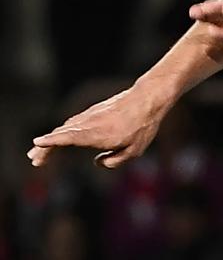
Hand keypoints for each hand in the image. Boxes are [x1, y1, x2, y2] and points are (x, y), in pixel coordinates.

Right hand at [28, 85, 169, 168]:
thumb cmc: (142, 126)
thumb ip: (114, 161)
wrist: (148, 98)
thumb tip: (98, 163)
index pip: (69, 137)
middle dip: (45, 147)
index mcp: (96, 134)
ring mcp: (90, 116)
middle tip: (34, 159)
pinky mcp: (93, 112)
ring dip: (51, 139)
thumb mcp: (134, 151)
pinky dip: (62, 131)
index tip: (37, 143)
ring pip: (65, 128)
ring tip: (39, 151)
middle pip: (61, 134)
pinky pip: (73, 123)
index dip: (52, 141)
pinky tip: (59, 138)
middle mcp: (89, 123)